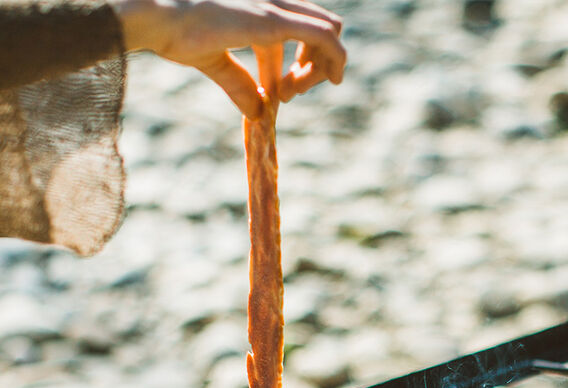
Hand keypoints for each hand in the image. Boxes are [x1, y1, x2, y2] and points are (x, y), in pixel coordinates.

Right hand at [113, 0, 345, 117]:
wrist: (152, 13)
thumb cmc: (171, 30)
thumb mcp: (213, 60)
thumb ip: (238, 83)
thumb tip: (257, 113)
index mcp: (259, 5)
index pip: (301, 27)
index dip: (301, 62)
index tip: (282, 91)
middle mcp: (271, 0)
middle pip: (322, 26)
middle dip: (315, 64)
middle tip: (290, 92)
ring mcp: (274, 6)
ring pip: (329, 32)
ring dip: (321, 67)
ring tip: (292, 92)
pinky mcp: (273, 20)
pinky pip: (324, 36)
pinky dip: (334, 59)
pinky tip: (332, 79)